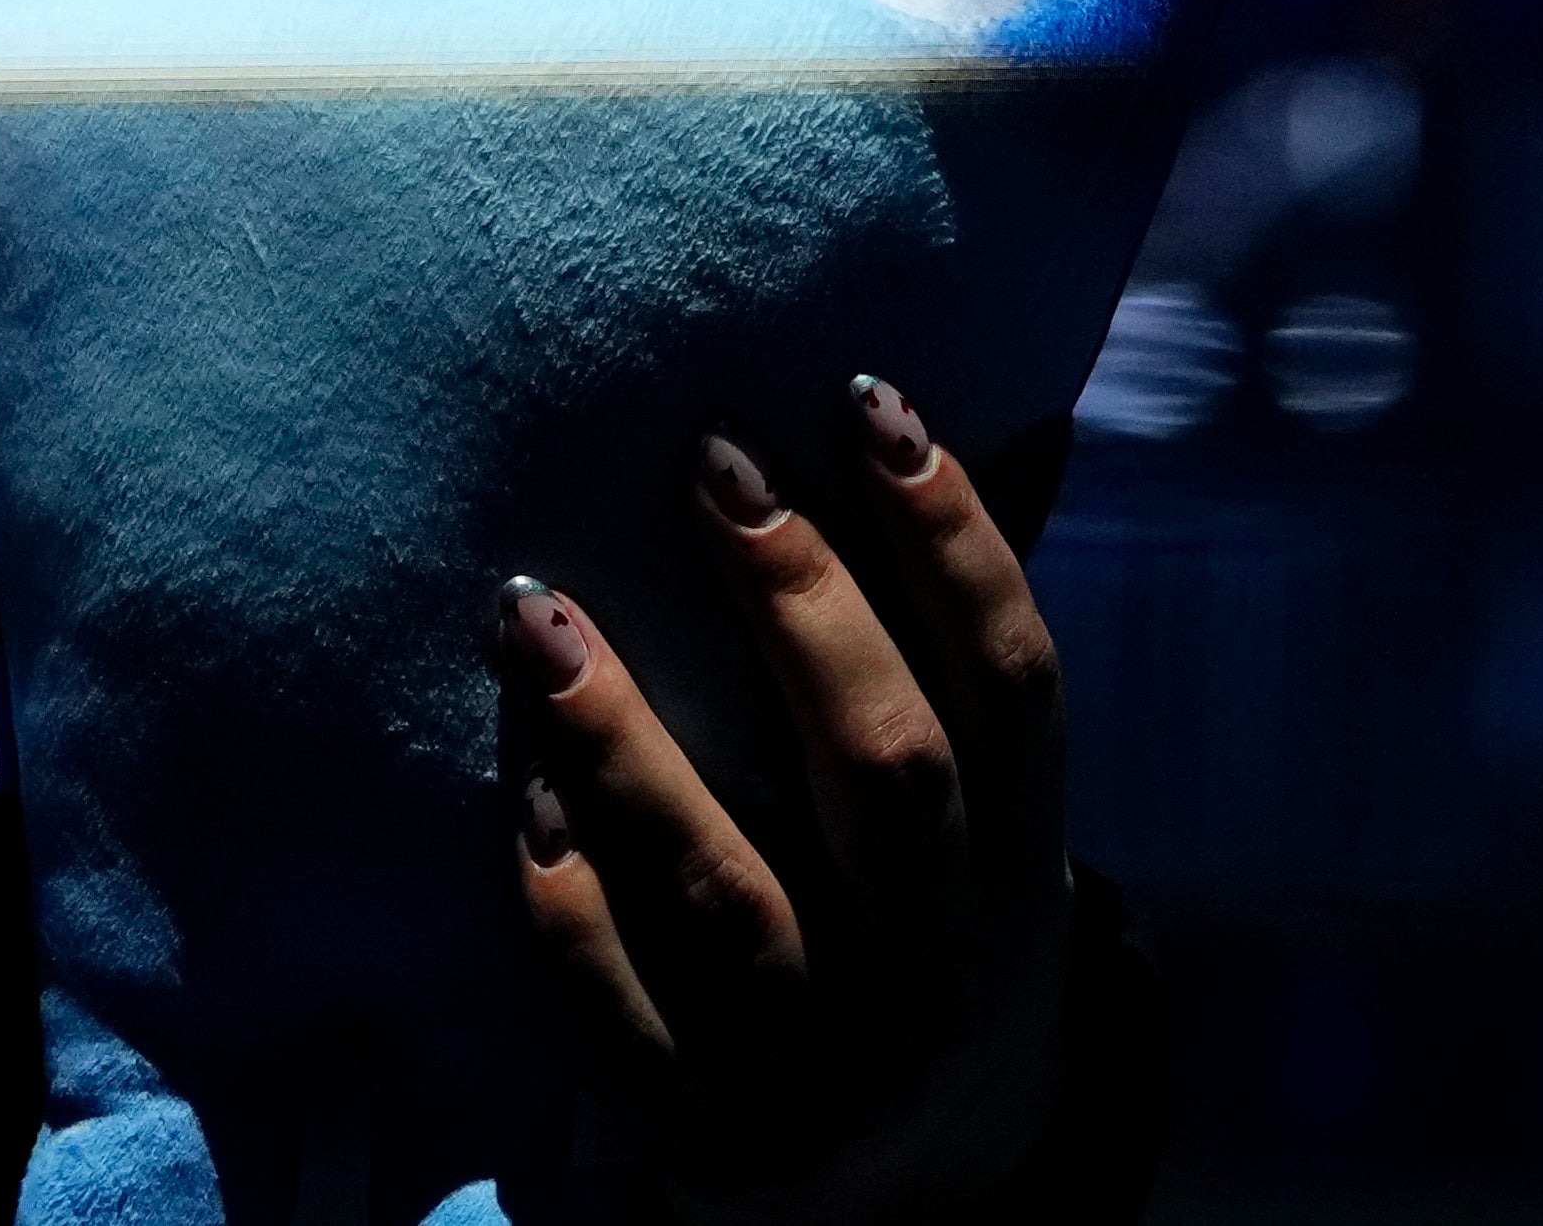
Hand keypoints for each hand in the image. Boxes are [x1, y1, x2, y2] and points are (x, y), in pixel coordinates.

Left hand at [491, 377, 1074, 1225]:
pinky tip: (516, 797)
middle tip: (708, 462)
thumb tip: (1023, 411)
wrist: (920, 1210)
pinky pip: (634, 1028)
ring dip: (633, 750)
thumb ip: (955, 652)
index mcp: (1025, 882)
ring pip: (738, 900)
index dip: (955, 544)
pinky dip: (575, 913)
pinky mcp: (724, 1156)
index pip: (1017, 689)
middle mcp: (950, 982)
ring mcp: (838, 1078)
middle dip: (803, 608)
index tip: (866, 398)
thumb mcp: (977, 836)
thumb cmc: (921, 942)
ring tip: (535, 614)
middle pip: (891, 772)